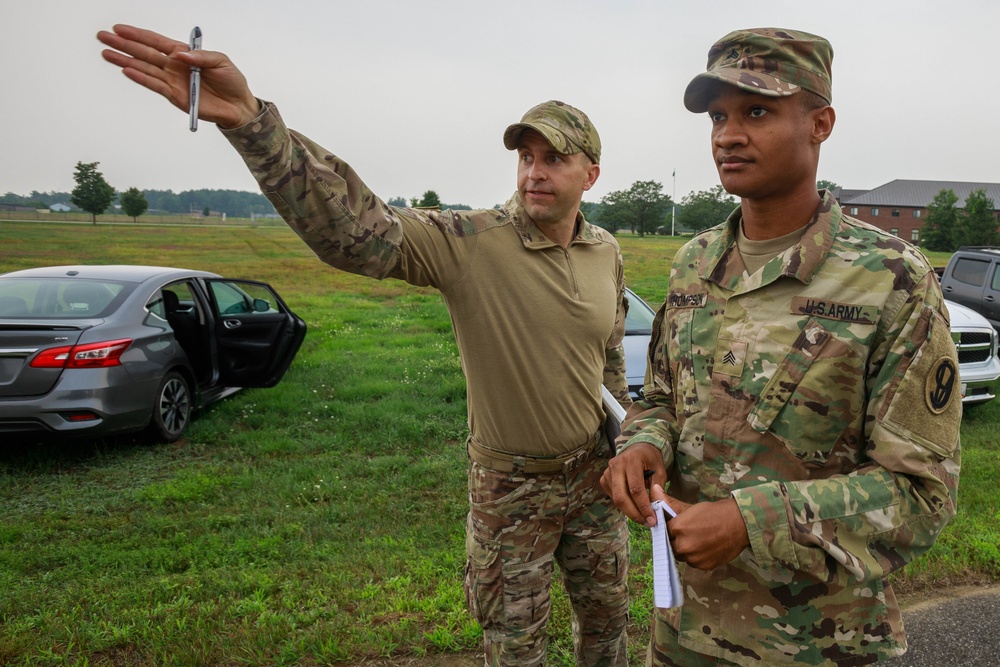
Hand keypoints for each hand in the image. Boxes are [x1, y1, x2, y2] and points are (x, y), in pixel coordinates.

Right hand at [97, 24, 260, 128]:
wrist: (238, 106)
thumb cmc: (232, 82)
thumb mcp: (222, 62)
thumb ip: (201, 56)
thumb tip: (181, 55)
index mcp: (185, 54)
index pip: (156, 41)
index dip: (138, 34)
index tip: (119, 28)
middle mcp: (175, 66)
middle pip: (145, 52)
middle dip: (124, 44)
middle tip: (104, 37)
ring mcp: (172, 81)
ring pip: (144, 67)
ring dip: (125, 60)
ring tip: (107, 53)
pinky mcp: (175, 96)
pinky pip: (154, 85)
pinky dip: (140, 78)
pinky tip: (126, 70)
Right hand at [600, 442, 666, 526]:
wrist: (637, 448)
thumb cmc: (650, 459)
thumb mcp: (660, 469)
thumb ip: (658, 487)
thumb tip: (655, 507)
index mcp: (631, 460)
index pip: (635, 489)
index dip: (643, 506)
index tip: (653, 519)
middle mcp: (615, 465)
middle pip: (621, 497)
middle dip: (634, 513)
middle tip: (646, 523)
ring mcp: (607, 472)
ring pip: (616, 499)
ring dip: (629, 511)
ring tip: (643, 517)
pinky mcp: (604, 479)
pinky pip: (613, 497)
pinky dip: (624, 505)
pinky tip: (634, 506)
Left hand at [652, 484, 750, 569]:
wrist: (739, 523)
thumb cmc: (714, 513)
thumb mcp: (689, 507)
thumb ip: (668, 502)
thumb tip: (653, 489)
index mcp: (677, 528)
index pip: (664, 532)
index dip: (671, 529)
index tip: (679, 527)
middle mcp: (683, 546)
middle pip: (671, 546)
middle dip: (677, 540)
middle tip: (690, 533)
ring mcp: (694, 558)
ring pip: (682, 556)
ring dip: (687, 550)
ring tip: (699, 539)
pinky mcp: (704, 566)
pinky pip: (694, 563)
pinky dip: (697, 557)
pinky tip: (705, 547)